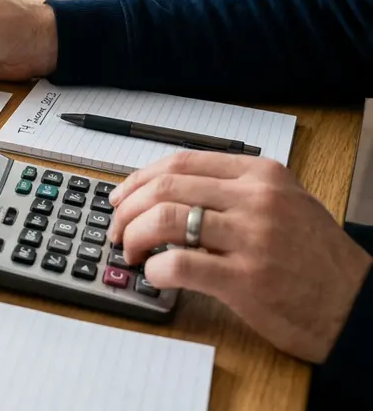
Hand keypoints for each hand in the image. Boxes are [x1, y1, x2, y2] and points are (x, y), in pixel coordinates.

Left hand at [107, 151, 371, 362]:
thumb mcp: (284, 205)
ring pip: (164, 220)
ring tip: (131, 252)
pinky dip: (154, 269)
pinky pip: (178, 264)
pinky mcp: (245, 279)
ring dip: (133, 237)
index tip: (120, 197)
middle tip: (117, 230)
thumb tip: (166, 195)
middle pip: (165, 188)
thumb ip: (232, 193)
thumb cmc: (316, 258)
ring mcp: (251, 237)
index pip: (180, 162)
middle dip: (127, 210)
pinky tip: (156, 275)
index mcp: (261, 174)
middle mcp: (256, 199)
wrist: (356, 304)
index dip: (139, 179)